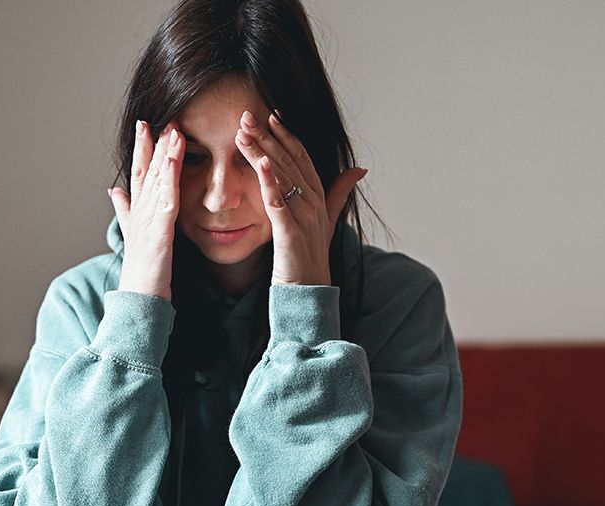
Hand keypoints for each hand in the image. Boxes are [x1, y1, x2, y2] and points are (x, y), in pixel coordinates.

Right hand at [107, 120, 184, 300]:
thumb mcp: (132, 233)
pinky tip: (175, 159)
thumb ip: (123, 209)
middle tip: (158, 116)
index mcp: (137, 210)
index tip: (146, 125)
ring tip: (171, 129)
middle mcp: (140, 210)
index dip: (142, 148)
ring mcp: (148, 219)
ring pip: (156, 179)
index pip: (139, 172)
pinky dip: (170, 176)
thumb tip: (113, 190)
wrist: (139, 297)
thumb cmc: (141, 270)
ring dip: (163, 153)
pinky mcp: (160, 230)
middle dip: (152, 143)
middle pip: (146, 170)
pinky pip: (167, 197)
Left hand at [235, 110, 367, 286]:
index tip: (272, 115)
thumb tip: (360, 170)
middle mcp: (313, 202)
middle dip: (267, 137)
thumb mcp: (328, 220)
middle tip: (247, 115)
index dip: (287, 135)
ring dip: (262, 152)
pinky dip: (268, 182)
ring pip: (281, 176)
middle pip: (289, 161)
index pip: (302, 158)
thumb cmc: (312, 256)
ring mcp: (303, 216)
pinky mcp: (290, 233)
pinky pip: (278, 203)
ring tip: (244, 132)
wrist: (311, 291)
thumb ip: (339, 192)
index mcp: (318, 196)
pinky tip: (259, 164)